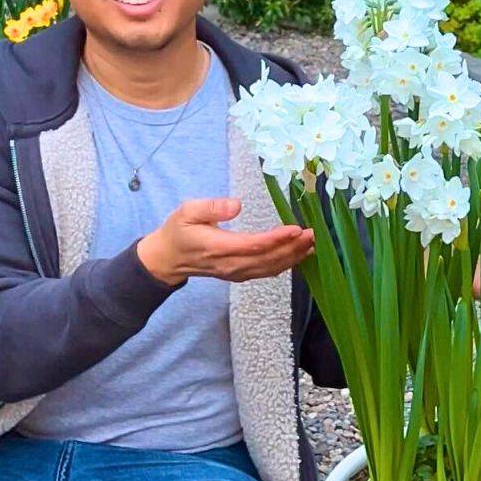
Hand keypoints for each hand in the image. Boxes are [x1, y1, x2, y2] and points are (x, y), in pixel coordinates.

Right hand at [136, 197, 314, 285]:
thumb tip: (237, 205)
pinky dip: (285, 265)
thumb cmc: (178, 231)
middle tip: (312, 234)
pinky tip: (298, 256)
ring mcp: (235, 273)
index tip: (295, 228)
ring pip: (269, 268)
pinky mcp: (239, 275)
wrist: (168, 259)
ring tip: (311, 244)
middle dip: (292, 248)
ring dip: (293, 257)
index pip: (253, 245)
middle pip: (267, 259)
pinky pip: (266, 272)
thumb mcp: (187, 211)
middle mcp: (229, 264)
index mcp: (217, 247)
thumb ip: (211, 207)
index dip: (277, 239)